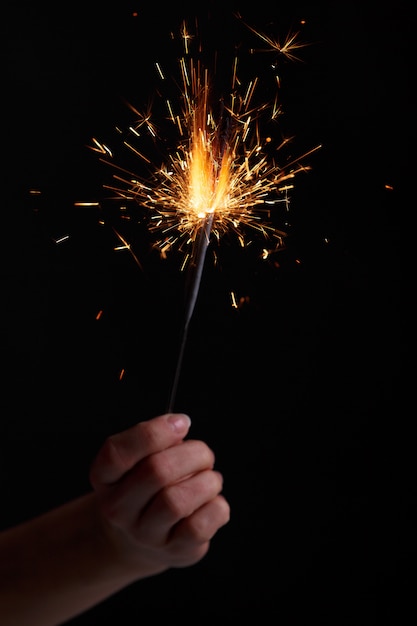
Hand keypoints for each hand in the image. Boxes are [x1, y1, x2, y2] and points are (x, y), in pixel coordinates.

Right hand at [89, 413, 229, 577]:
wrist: (140, 537)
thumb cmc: (147, 485)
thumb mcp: (140, 458)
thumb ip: (156, 439)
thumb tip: (180, 425)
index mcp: (104, 477)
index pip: (118, 452)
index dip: (154, 432)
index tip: (182, 423)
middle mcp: (117, 509)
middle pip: (156, 471)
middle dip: (192, 454)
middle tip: (204, 454)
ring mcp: (144, 534)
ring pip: (178, 501)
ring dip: (207, 481)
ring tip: (210, 479)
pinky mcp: (173, 551)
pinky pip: (200, 526)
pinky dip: (216, 506)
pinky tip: (212, 501)